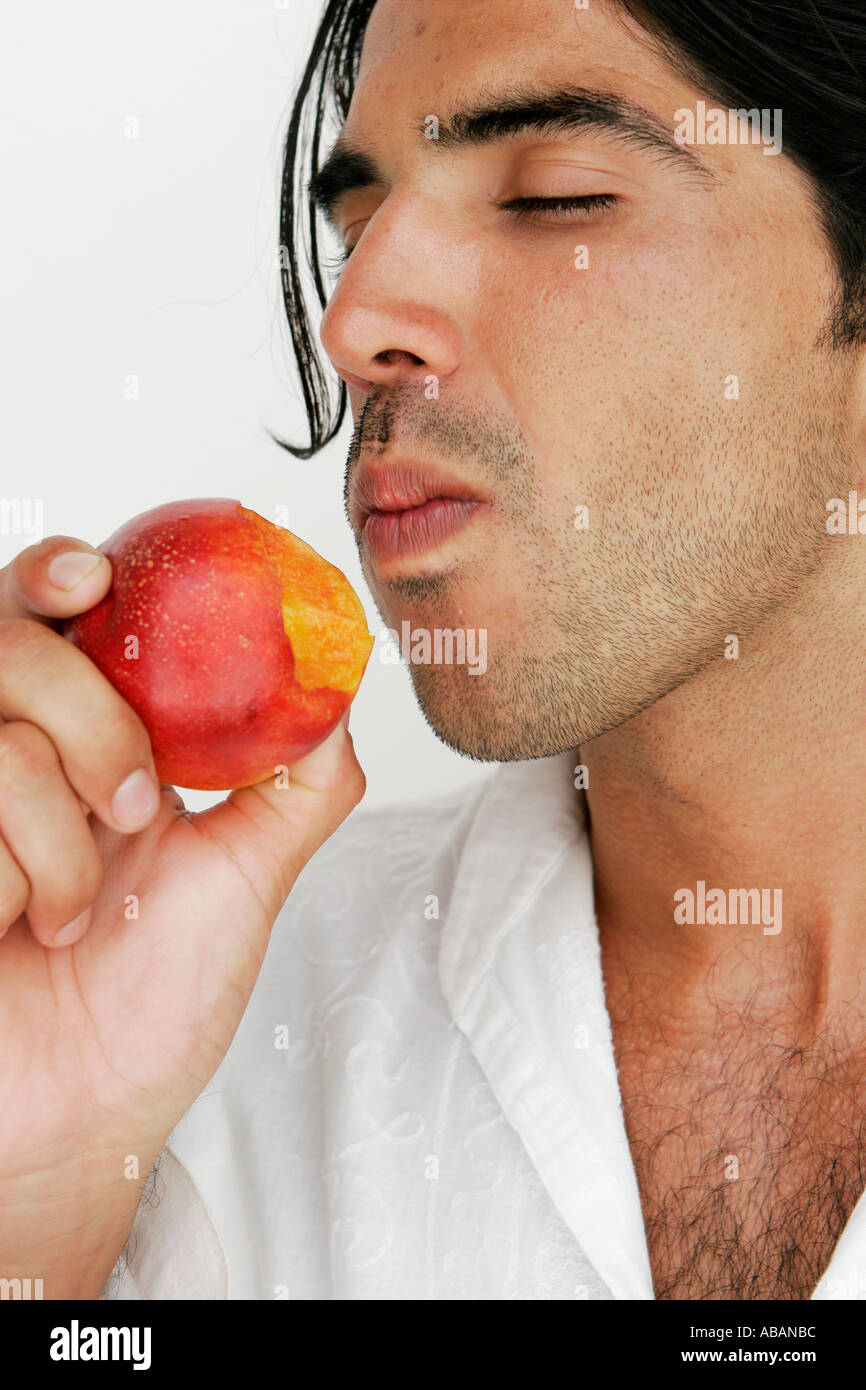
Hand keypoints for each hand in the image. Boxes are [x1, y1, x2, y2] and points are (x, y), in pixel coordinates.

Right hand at [0, 535, 364, 1293]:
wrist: (86, 1117)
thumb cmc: (155, 1001)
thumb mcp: (247, 877)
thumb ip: (295, 781)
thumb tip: (341, 690)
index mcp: (82, 740)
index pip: (53, 612)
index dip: (63, 573)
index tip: (97, 580)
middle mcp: (7, 754)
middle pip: (12, 643)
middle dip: (89, 721)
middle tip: (134, 805)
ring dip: (62, 843)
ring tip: (78, 910)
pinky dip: (12, 884)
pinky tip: (15, 932)